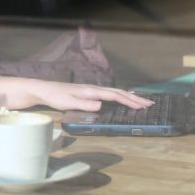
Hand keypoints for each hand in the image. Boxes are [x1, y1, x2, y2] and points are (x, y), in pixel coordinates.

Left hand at [35, 81, 154, 111]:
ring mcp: (91, 90)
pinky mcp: (88, 92)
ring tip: (141, 101)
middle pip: (118, 92)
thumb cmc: (55, 97)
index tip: (142, 106)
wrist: (44, 90)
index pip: (114, 96)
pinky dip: (119, 96)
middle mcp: (93, 88)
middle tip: (150, 103)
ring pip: (114, 92)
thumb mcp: (68, 103)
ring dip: (128, 97)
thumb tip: (101, 105)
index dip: (129, 101)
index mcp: (91, 91)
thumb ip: (84, 105)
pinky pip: (108, 94)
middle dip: (134, 98)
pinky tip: (121, 98)